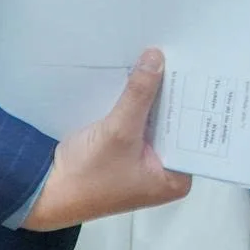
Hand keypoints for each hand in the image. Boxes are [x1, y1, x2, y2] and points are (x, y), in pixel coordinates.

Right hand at [21, 49, 191, 231]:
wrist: (44, 192)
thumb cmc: (88, 174)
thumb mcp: (119, 131)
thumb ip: (140, 94)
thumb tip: (157, 57)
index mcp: (177, 178)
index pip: (197, 136)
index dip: (199, 105)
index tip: (205, 73)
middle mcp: (167, 172)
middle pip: (178, 126)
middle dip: (178, 98)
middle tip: (191, 58)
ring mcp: (146, 163)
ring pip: (159, 123)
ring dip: (158, 98)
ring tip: (172, 60)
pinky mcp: (128, 153)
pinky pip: (142, 124)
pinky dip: (140, 106)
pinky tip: (145, 78)